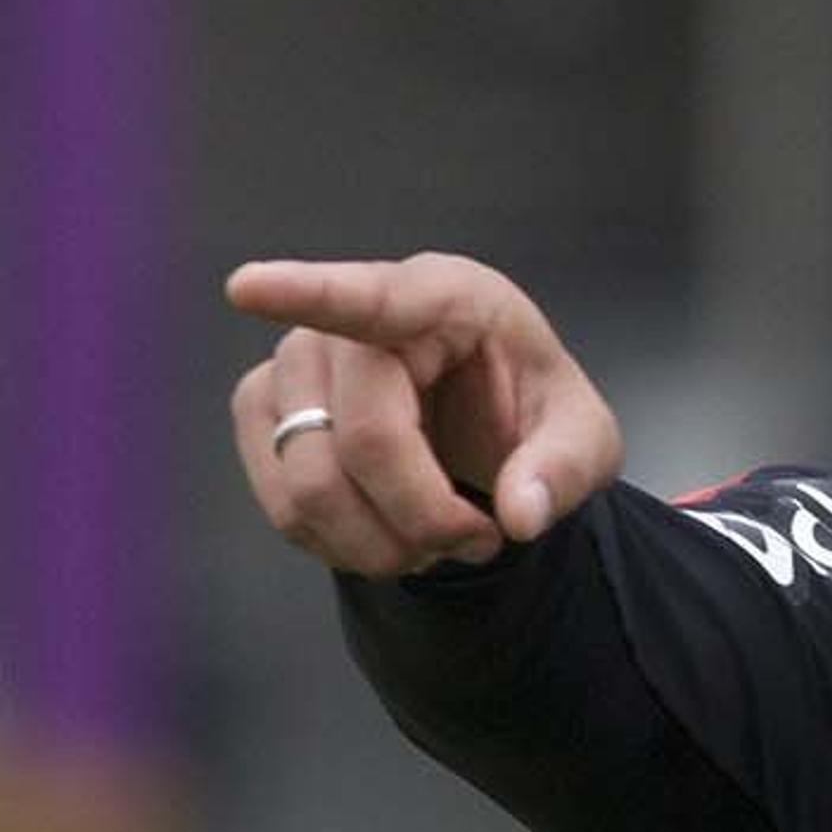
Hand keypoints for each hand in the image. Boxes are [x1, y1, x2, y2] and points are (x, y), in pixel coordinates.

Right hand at [227, 252, 623, 576]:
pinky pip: (281, 501)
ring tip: (433, 542)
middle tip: (477, 541)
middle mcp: (355, 321)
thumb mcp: (586, 437)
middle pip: (364, 439)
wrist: (484, 425)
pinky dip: (336, 542)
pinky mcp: (264, 408)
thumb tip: (522, 513)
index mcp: (444, 297)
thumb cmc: (525, 405)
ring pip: (309, 483)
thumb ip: (566, 469)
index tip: (245, 287)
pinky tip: (382, 534)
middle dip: (422, 516)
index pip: (372, 297)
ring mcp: (295, 361)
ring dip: (378, 543)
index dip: (308, 292)